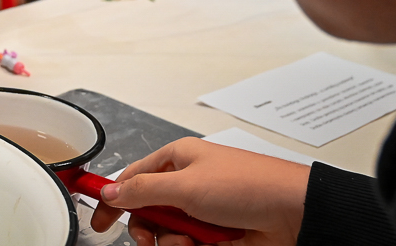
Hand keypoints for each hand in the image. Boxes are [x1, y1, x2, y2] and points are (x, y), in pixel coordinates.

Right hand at [90, 138, 309, 245]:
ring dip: (174, 242)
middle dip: (147, 228)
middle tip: (149, 237)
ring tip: (190, 242)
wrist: (294, 212)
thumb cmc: (247, 185)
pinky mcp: (218, 234)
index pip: (133, 177)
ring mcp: (204, 210)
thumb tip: (111, 191)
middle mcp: (189, 183)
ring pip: (169, 233)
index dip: (113, 198)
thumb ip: (142, 190)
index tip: (100, 222)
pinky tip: (207, 245)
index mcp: (178, 159)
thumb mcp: (185, 185)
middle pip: (149, 211)